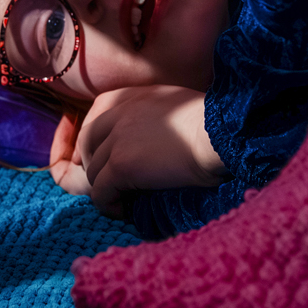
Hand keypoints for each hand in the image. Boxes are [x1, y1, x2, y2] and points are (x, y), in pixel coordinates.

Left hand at [49, 86, 226, 218]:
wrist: (221, 135)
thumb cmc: (210, 126)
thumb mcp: (171, 107)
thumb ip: (146, 117)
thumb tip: (134, 144)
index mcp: (126, 97)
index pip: (92, 120)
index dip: (87, 143)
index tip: (88, 159)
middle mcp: (115, 113)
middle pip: (85, 146)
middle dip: (89, 167)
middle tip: (106, 186)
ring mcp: (115, 139)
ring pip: (92, 172)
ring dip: (103, 189)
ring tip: (123, 200)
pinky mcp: (120, 164)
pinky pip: (99, 193)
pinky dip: (108, 205)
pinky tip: (123, 210)